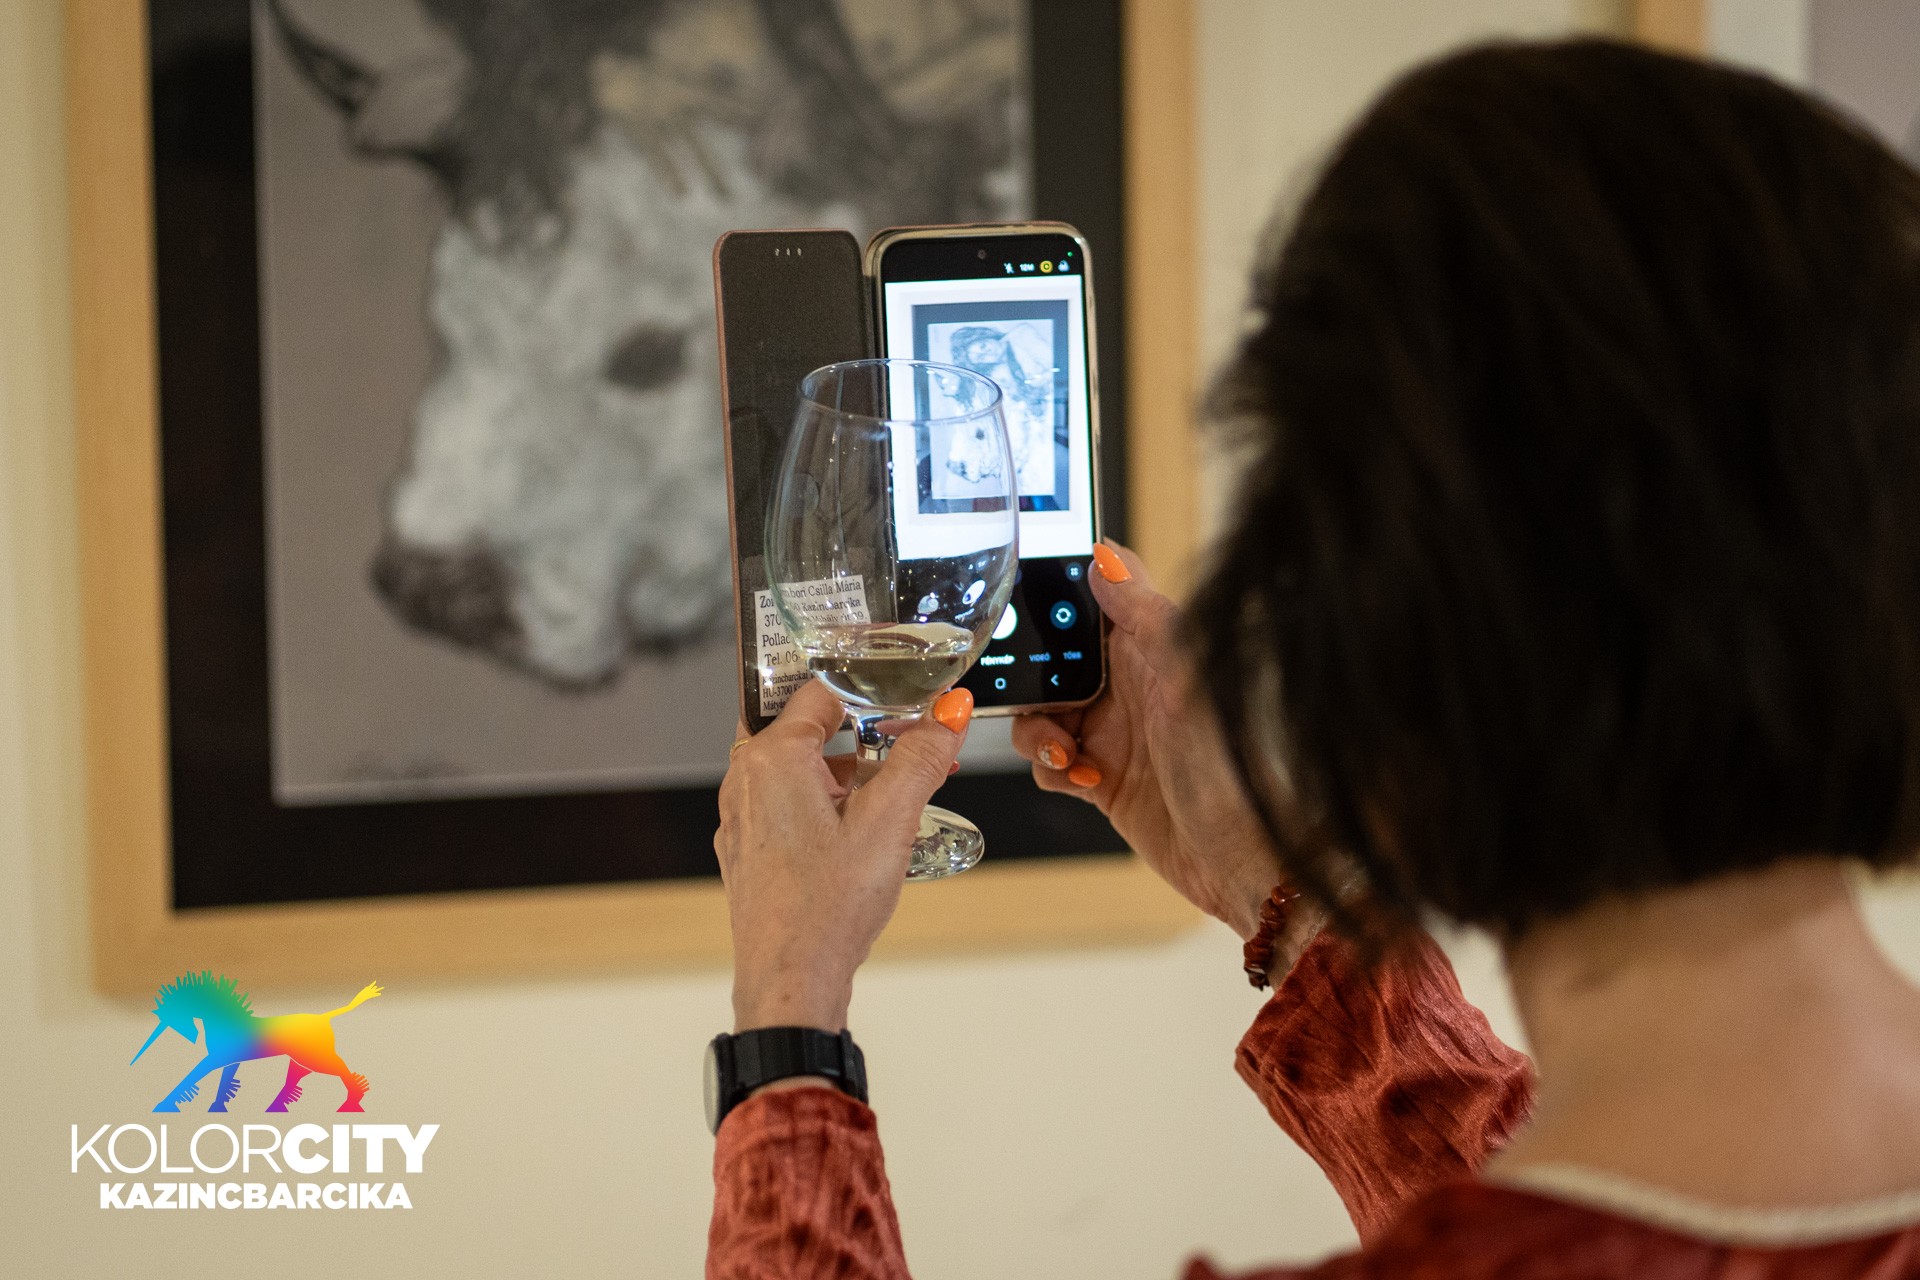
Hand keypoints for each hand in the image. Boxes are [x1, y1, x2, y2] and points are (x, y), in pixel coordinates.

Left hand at [716, 679, 971, 1032]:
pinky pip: (794, 805)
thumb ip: (920, 757)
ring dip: (854, 772)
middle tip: (913, 741)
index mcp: (770, 758)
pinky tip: (870, 828)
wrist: (792, 981)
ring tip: (905, 790)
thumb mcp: (889, 820)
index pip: (823, 691)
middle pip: (812, 729)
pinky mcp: (753, 849)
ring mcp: (745, 817)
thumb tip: (950, 712)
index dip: (874, 689)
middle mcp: (746, 780)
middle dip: (867, 733)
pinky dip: (833, 804)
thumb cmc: (827, 907)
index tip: (912, 696)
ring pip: (805, 771)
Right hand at [1012, 542, 1285, 939]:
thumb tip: (1103, 555)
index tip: (1021, 600)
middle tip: (1035, 697)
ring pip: (1042, 713)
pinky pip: (1049, 762)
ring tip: (1063, 751)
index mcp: (1150, 649)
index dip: (1057, 594)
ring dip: (1036, 731)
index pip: (1095, 598)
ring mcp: (1113, 732)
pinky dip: (1051, 769)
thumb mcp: (1180, 678)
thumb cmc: (1226, 768)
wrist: (1236, 860)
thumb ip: (1142, 615)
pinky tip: (1082, 780)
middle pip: (1052, 660)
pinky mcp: (1102, 777)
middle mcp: (1128, 686)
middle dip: (1031, 678)